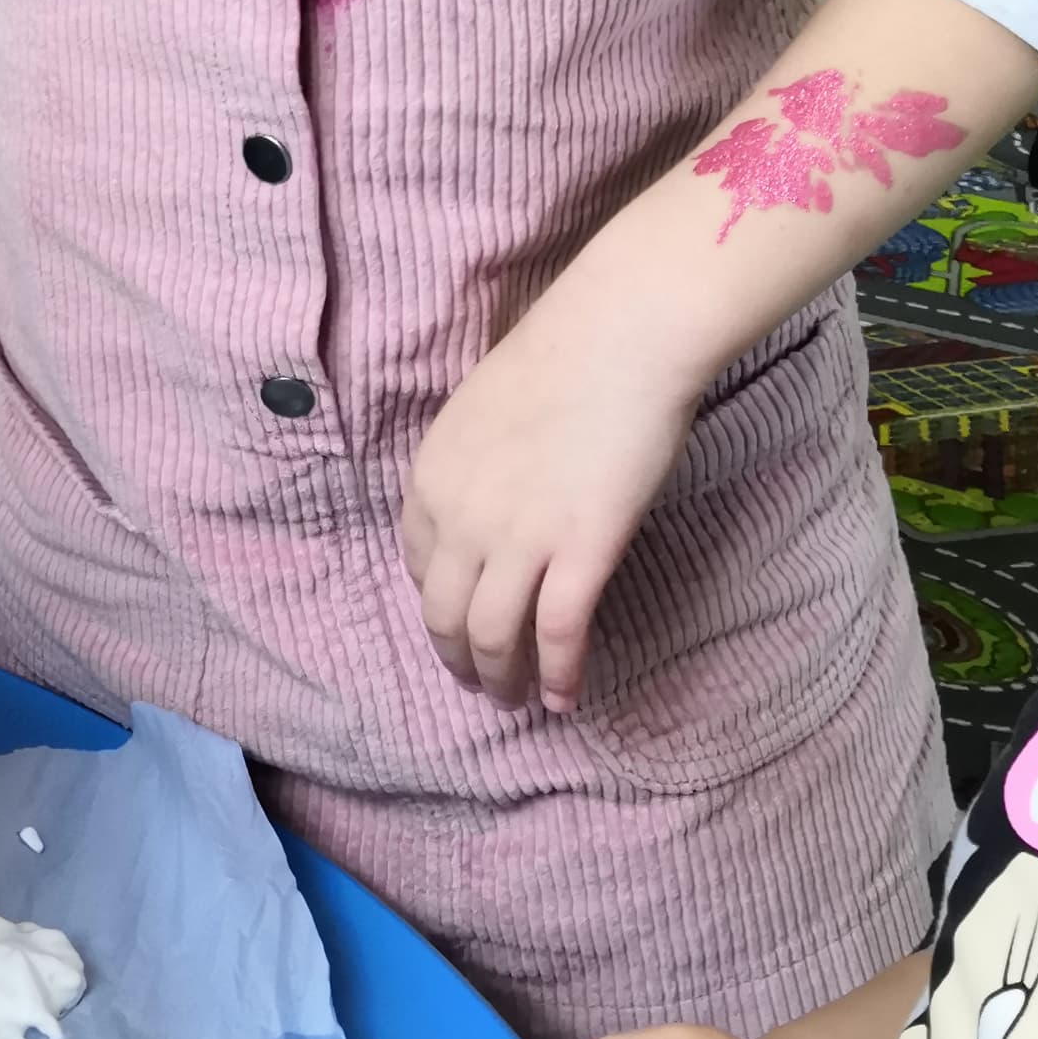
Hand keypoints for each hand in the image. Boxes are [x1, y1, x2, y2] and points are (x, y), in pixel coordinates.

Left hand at [401, 288, 704, 712]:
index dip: (439, 606)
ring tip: (518, 701)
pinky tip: (568, 699)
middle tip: (481, 684)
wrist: (619, 337)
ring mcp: (517, 539)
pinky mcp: (579, 553)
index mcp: (430, 479)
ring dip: (503, 681)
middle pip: (445, 615)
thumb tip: (495, 504)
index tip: (458, 626)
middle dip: (460, 660)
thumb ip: (474, 467)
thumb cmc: (563, 357)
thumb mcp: (483, 413)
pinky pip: (559, 635)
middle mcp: (460, 518)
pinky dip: (560, 676)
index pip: (417, 567)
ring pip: (494, 638)